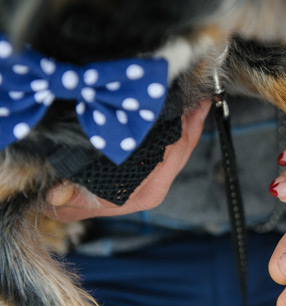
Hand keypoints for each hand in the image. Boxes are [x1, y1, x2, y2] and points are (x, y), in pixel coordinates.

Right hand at [45, 102, 210, 221]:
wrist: (66, 203)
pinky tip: (184, 107)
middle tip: (198, 95)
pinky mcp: (155, 169)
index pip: (172, 158)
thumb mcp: (66, 199)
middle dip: (192, 122)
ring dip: (189, 122)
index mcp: (144, 194)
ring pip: (182, 147)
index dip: (183, 132)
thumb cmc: (69, 200)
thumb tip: (58, 194)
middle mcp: (156, 187)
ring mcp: (158, 177)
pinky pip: (175, 146)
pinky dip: (181, 126)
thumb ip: (66, 196)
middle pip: (183, 150)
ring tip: (196, 96)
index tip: (189, 107)